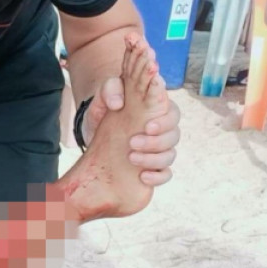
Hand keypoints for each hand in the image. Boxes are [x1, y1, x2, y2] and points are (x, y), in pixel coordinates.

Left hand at [81, 71, 180, 186]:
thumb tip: (118, 103)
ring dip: (152, 159)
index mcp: (157, 110)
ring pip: (169, 156)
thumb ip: (111, 89)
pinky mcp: (151, 166)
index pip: (173, 114)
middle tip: (133, 143)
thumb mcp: (104, 95)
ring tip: (131, 157)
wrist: (92, 129)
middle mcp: (161, 130)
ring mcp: (158, 150)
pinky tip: (143, 177)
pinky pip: (165, 175)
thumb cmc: (104, 108)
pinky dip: (157, 177)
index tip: (147, 127)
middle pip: (174, 136)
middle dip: (156, 142)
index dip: (165, 122)